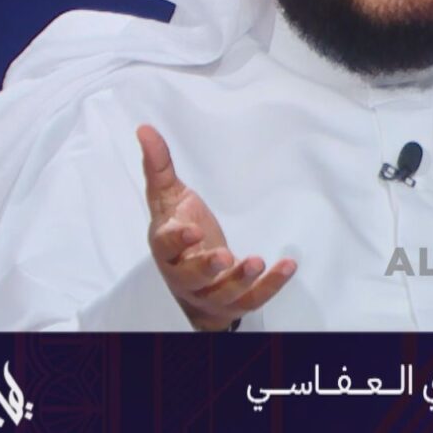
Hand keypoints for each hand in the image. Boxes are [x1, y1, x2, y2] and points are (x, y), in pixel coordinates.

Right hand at [138, 124, 295, 330]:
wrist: (193, 280)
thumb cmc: (179, 234)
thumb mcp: (168, 201)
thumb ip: (159, 168)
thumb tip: (145, 129)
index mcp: (166, 249)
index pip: (166, 247)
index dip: (177, 241)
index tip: (192, 230)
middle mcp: (184, 275)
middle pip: (189, 278)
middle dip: (206, 268)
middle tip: (224, 256)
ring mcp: (210, 293)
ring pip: (222, 294)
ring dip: (240, 280)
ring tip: (258, 261)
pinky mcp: (235, 302)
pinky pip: (253, 299)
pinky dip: (271, 285)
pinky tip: (287, 265)